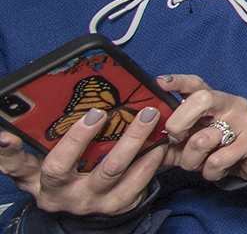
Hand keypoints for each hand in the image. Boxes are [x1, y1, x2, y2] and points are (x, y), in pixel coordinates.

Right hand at [0, 103, 166, 215]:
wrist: (89, 206)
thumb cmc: (66, 173)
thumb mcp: (43, 162)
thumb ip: (34, 144)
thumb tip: (18, 122)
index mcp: (37, 179)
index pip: (17, 165)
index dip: (9, 152)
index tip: (7, 135)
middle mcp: (60, 193)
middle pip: (61, 168)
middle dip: (79, 138)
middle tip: (97, 112)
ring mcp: (89, 202)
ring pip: (109, 171)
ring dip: (130, 141)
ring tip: (146, 117)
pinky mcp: (116, 206)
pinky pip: (136, 185)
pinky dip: (149, 162)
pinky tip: (158, 144)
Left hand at [156, 73, 246, 183]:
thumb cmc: (223, 147)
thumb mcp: (195, 143)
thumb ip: (172, 143)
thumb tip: (144, 146)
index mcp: (215, 101)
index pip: (196, 85)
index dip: (177, 82)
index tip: (158, 83)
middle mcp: (230, 105)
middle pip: (200, 100)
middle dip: (179, 122)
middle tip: (177, 138)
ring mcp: (244, 121)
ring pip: (202, 140)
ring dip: (191, 161)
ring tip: (198, 164)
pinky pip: (217, 160)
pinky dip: (209, 172)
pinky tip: (215, 170)